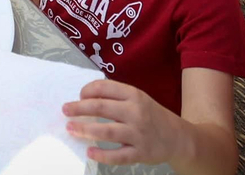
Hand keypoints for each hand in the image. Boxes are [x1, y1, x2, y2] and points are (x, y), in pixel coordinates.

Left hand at [63, 79, 186, 164]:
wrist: (179, 138)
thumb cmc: (152, 116)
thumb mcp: (138, 99)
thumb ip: (116, 97)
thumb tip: (84, 98)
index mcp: (134, 95)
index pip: (105, 88)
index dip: (87, 90)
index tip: (78, 96)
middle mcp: (136, 113)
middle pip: (101, 108)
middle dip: (79, 108)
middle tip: (65, 110)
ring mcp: (138, 134)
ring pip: (107, 131)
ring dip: (85, 129)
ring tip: (70, 128)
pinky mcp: (141, 153)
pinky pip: (119, 155)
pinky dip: (103, 154)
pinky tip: (90, 151)